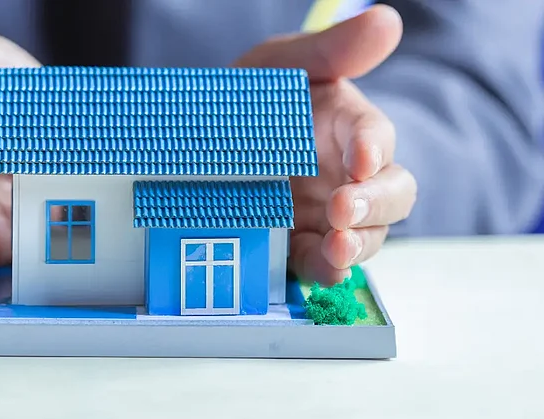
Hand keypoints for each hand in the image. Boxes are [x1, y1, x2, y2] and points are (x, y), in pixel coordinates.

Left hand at [234, 5, 416, 283]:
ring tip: (337, 247)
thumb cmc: (253, 97)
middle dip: (375, 202)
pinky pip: (324, 262)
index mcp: (348, 126)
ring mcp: (328, 213)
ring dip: (358, 243)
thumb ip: (331, 50)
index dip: (373, 147)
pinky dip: (327, 268)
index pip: (376, 136)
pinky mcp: (302, 244)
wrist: (201, 140)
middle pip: (391, 192)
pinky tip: (321, 266)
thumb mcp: (283, 66)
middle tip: (343, 207)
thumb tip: (387, 21)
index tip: (360, 158)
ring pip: (367, 234)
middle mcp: (348, 174)